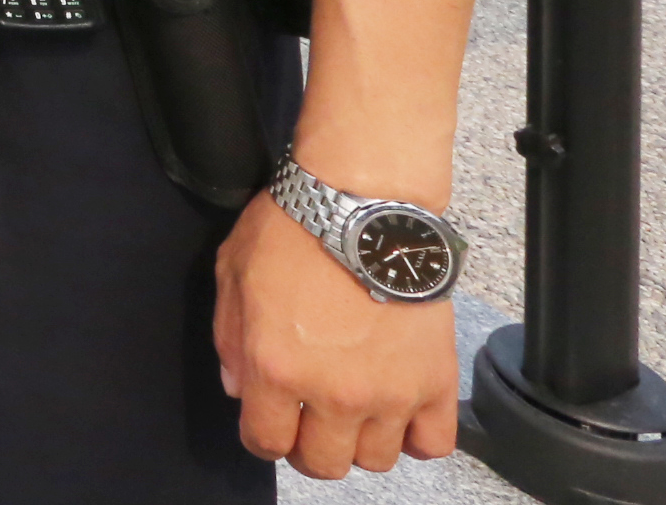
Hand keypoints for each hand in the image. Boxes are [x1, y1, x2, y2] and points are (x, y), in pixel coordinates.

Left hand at [212, 192, 461, 476]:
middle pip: (324, 463)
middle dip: (310, 445)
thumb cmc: (293, 228)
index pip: (266, 444)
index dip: (263, 435)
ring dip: (361, 440)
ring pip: (376, 460)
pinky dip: (417, 435)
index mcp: (275, 370)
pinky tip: (400, 408)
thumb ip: (229, 340)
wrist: (365, 202)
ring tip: (356, 406)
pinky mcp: (436, 382)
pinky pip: (434, 444)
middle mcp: (333, 394)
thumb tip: (240, 389)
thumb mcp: (232, 274)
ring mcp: (389, 393)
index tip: (270, 418)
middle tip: (310, 416)